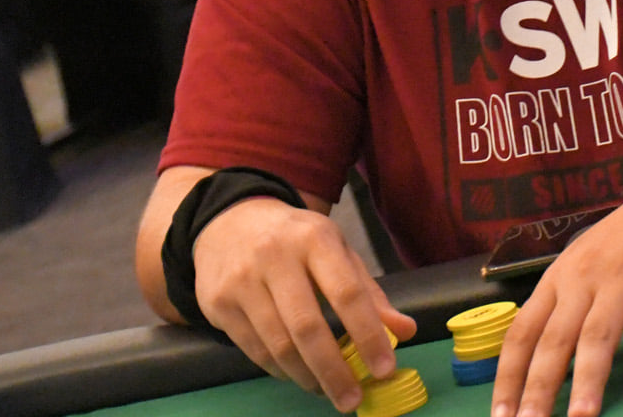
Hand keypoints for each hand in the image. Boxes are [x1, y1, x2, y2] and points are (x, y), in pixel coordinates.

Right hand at [191, 196, 413, 412]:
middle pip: (308, 326)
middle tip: (352, 400)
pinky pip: (254, 350)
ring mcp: (242, 280)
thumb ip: (369, 293)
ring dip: (307, 377)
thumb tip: (404, 331)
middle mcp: (275, 256)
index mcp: (315, 238)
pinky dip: (281, 371)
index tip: (384, 369)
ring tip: (327, 390)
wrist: (230, 222)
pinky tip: (298, 373)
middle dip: (334, 371)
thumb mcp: (337, 251)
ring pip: (278, 345)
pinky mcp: (218, 303)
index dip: (368, 335)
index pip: (347, 293)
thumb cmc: (295, 241)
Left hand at [491, 160, 622, 416]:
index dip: (508, 375)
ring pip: (598, 337)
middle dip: (537, 389)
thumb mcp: (588, 263)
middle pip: (554, 340)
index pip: (522, 331)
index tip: (500, 414)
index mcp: (560, 278)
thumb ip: (567, 306)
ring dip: (586, 381)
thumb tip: (542, 360)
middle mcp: (584, 279)